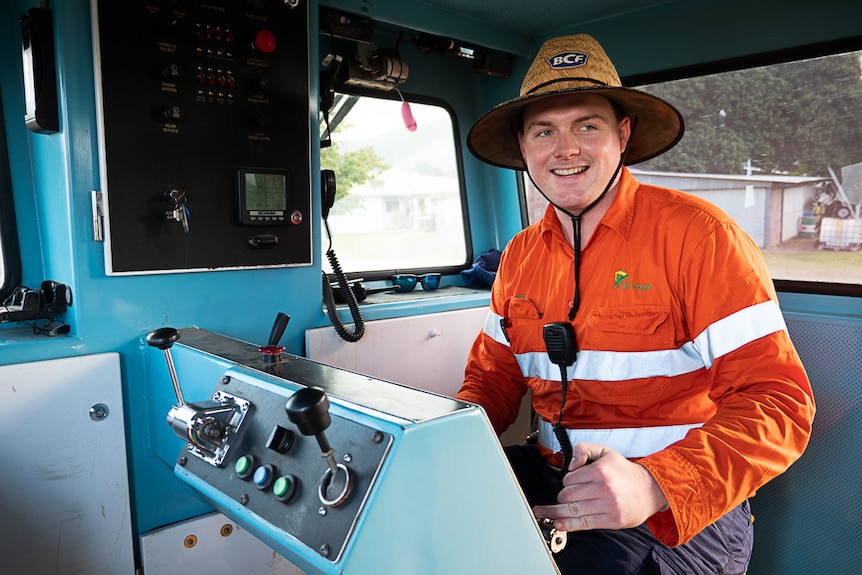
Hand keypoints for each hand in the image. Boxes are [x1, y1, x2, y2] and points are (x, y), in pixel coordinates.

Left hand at [532, 443, 667, 531]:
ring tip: (544, 514)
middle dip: (561, 497)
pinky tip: (558, 524)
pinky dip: (568, 525)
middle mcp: (603, 489)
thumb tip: (570, 464)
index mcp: (600, 471)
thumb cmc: (624, 472)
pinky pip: (585, 524)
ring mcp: (608, 506)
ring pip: (573, 510)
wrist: (650, 490)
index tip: (569, 484)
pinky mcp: (611, 520)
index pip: (569, 480)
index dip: (565, 482)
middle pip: (569, 496)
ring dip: (556, 513)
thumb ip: (584, 450)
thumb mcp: (605, 452)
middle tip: (562, 497)